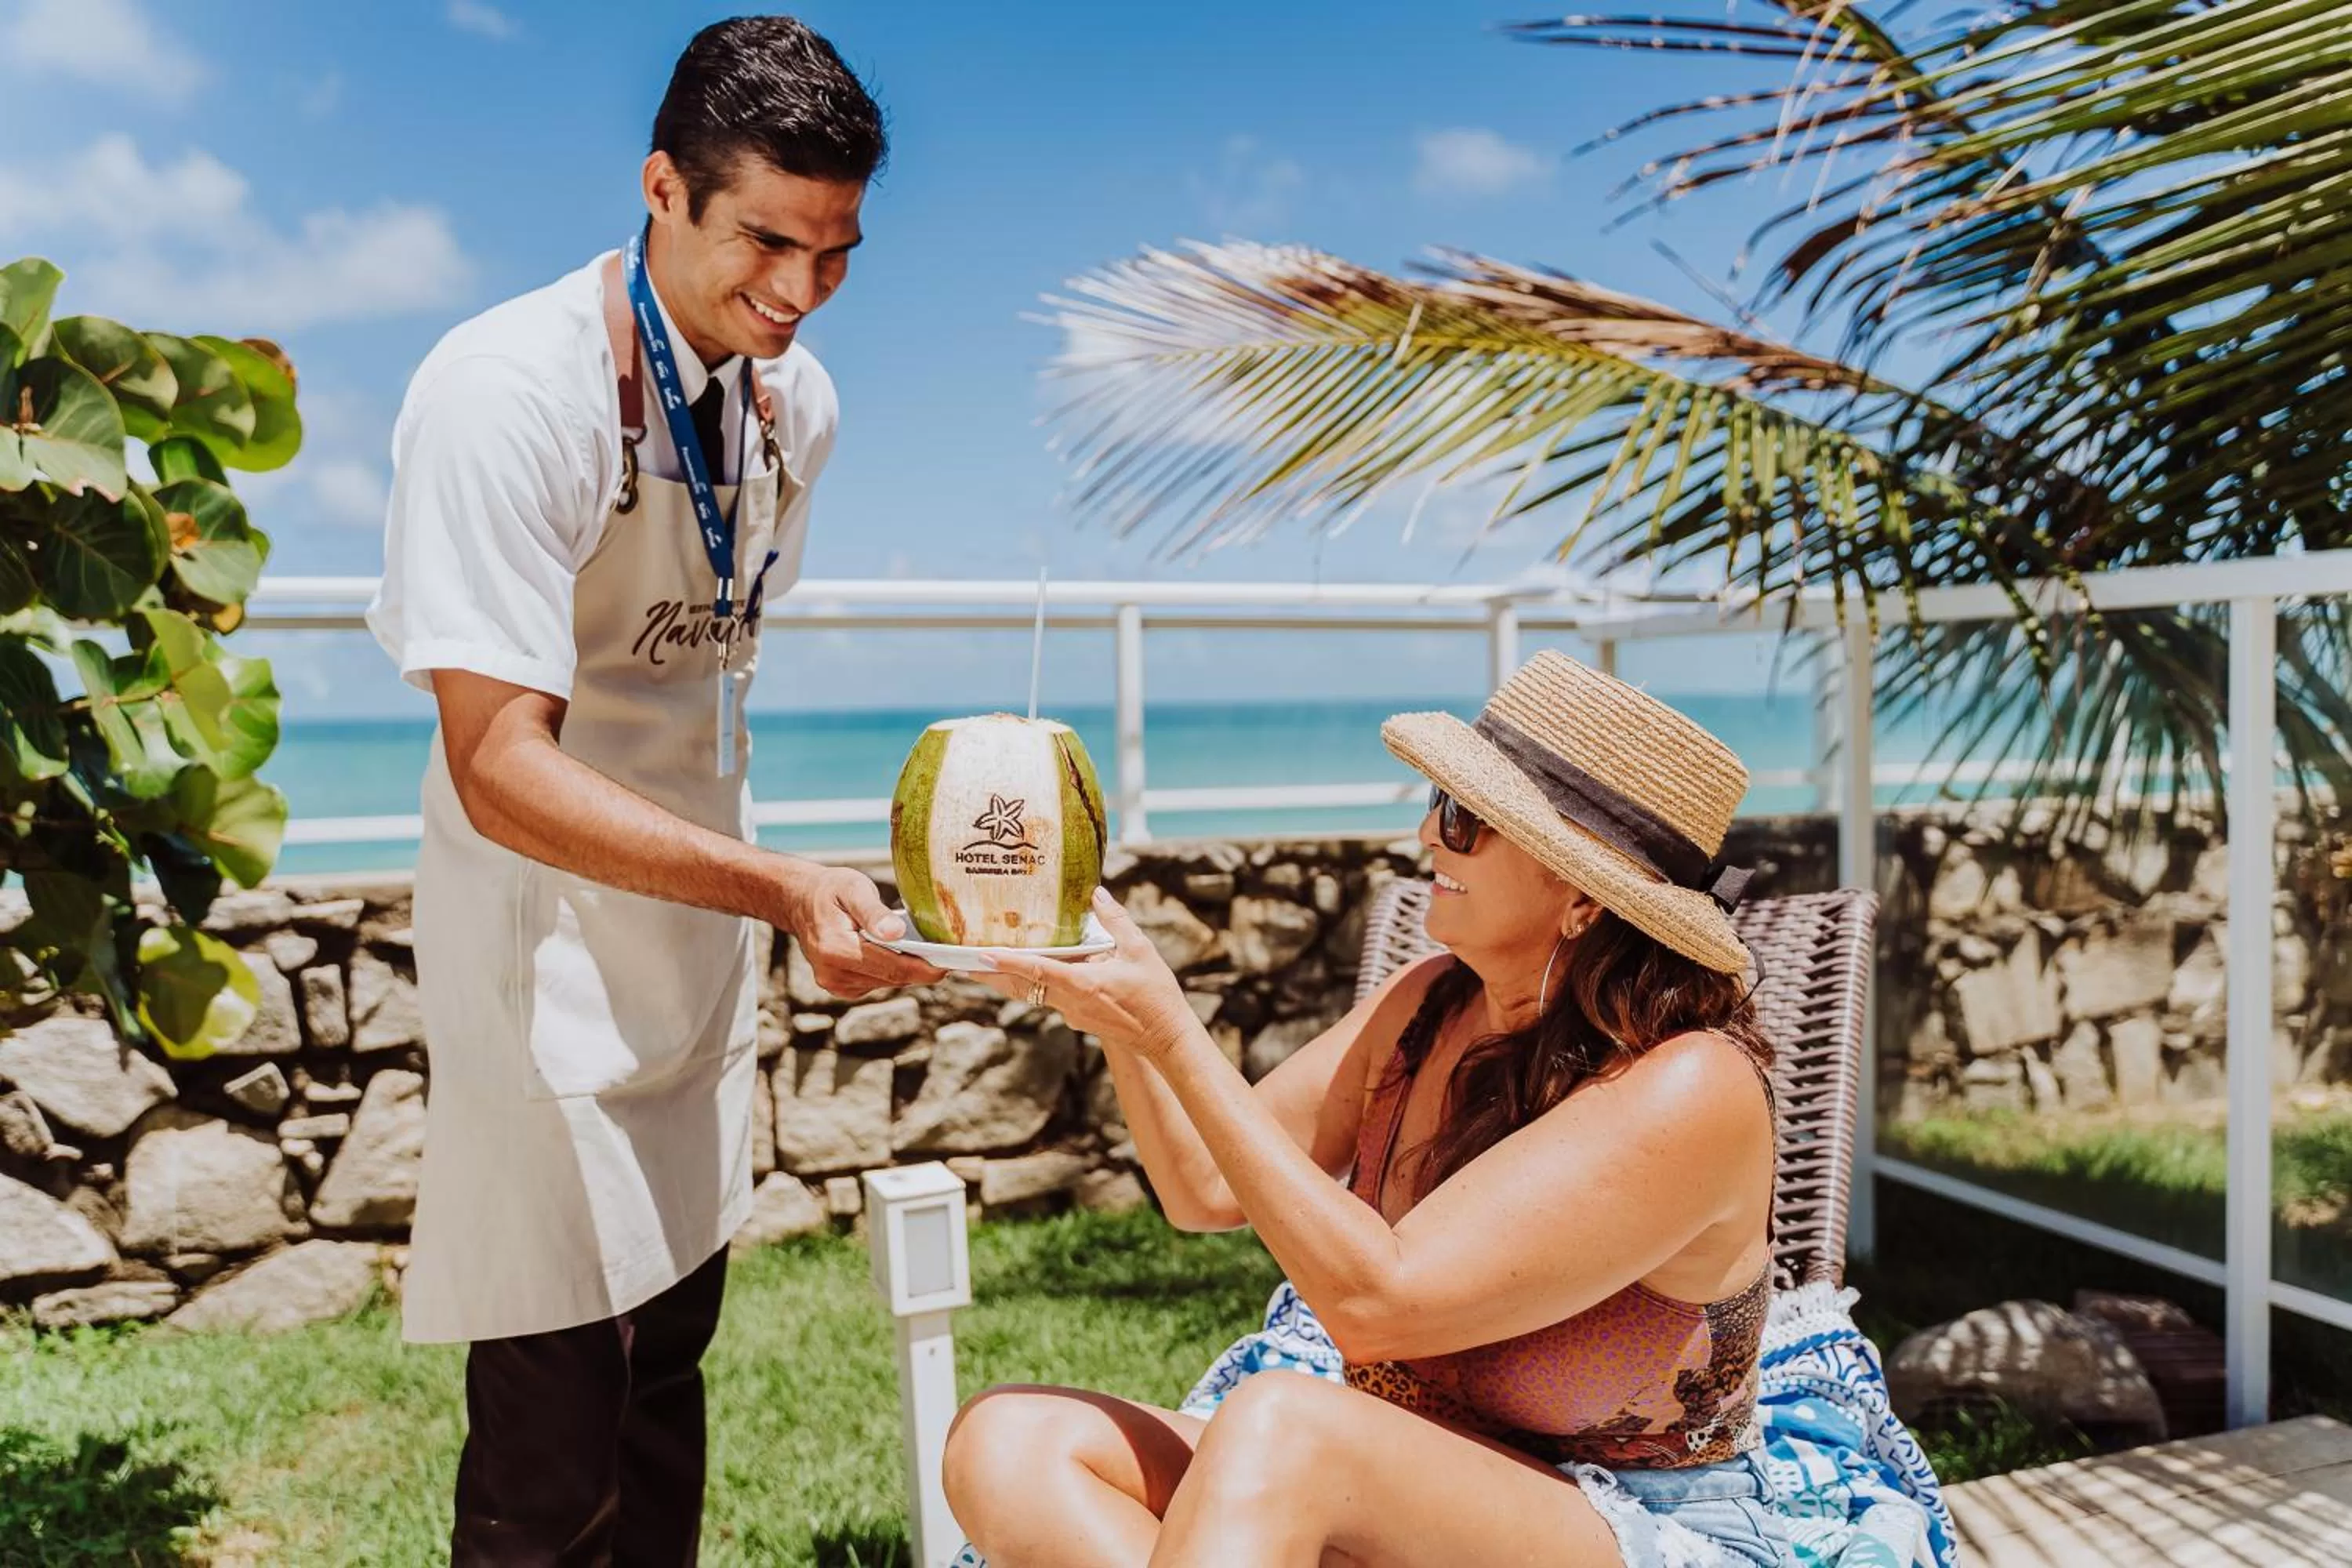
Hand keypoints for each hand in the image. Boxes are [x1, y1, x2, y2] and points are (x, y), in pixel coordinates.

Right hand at [774, 862, 943, 998]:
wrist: (801, 902)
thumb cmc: (830, 890)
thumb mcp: (853, 888)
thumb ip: (874, 912)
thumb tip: (896, 933)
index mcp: (835, 950)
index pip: (892, 968)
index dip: (924, 969)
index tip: (950, 964)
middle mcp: (832, 973)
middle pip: (892, 978)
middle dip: (920, 968)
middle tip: (947, 954)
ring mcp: (834, 984)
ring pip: (887, 983)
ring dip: (905, 969)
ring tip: (923, 949)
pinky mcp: (840, 988)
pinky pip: (877, 983)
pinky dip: (891, 970)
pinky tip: (896, 952)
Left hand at [972, 889, 1196, 1060]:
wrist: (1165, 1038)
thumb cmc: (1155, 996)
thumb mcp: (1141, 950)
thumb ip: (1116, 921)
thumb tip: (1096, 894)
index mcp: (1083, 984)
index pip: (1037, 970)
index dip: (1008, 961)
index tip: (981, 954)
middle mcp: (1070, 1002)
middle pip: (1021, 985)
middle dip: (990, 974)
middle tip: (961, 962)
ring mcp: (1072, 1013)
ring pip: (1031, 993)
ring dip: (1006, 979)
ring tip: (981, 965)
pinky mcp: (1077, 1018)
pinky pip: (1047, 997)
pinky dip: (1030, 984)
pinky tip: (1025, 972)